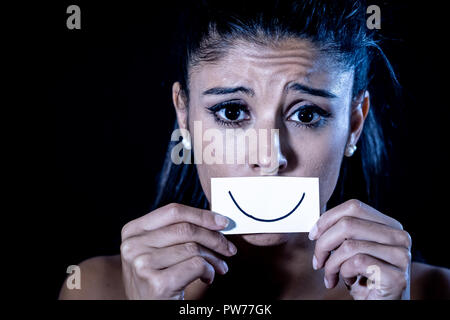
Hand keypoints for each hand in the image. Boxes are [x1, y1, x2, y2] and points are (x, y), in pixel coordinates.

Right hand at [120, 203, 236, 298]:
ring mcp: (143, 264)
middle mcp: (132, 246)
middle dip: (214, 238)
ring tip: (219, 268)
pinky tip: (207, 279)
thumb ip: (177, 232)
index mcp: (132, 231)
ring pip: (193, 248)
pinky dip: (209, 271)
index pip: (173, 212)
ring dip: (213, 258)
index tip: (222, 222)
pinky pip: (196, 265)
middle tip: (229, 249)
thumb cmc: (158, 280)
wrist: (148, 313)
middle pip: (185, 229)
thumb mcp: (158, 251)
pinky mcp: (158, 284)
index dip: (202, 215)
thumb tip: (216, 220)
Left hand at [309, 199, 411, 299]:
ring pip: (349, 246)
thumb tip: (318, 224)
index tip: (313, 235)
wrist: (380, 306)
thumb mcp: (352, 251)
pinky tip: (349, 282)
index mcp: (389, 226)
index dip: (328, 219)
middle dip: (324, 244)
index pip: (354, 207)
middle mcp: (400, 237)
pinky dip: (343, 273)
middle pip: (348, 224)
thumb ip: (344, 233)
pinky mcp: (397, 276)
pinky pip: (357, 263)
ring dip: (332, 264)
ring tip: (331, 276)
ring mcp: (401, 256)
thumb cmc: (364, 280)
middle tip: (318, 262)